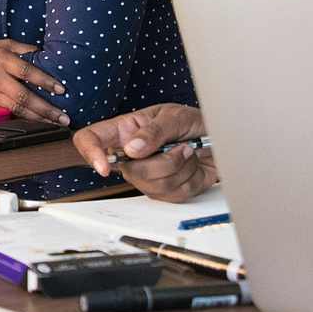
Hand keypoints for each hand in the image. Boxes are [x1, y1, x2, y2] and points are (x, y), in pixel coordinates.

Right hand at [0, 41, 68, 125]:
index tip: (61, 89)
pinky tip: (38, 122)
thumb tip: (43, 53)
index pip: (25, 70)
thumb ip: (20, 48)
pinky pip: (7, 112)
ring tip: (56, 123)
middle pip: (23, 96)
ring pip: (16, 108)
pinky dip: (24, 118)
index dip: (44, 80)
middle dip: (46, 108)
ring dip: (38, 117)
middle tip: (63, 117)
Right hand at [73, 104, 216, 201]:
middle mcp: (132, 155)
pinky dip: (190, 179)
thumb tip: (131, 149)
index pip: (91, 139)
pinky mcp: (166, 191)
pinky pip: (172, 195)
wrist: (221, 137)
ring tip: (188, 151)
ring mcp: (147, 175)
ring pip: (152, 186)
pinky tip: (192, 165)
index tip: (105, 167)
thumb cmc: (194, 121)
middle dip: (162, 162)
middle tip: (180, 145)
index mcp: (125, 131)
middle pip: (129, 171)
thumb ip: (153, 131)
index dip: (92, 153)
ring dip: (179, 167)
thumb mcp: (174, 117)